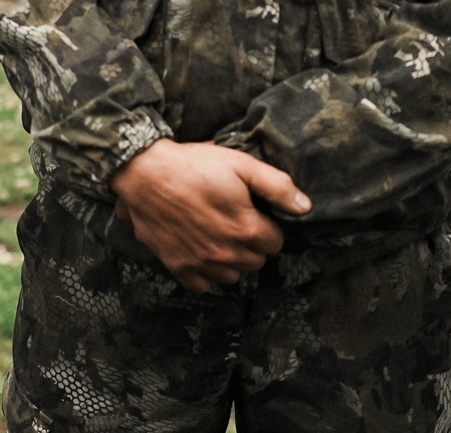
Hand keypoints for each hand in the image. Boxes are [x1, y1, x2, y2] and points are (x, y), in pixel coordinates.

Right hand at [111, 139, 310, 292]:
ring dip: (230, 259)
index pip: (276, 242)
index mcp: (247, 229)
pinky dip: (205, 274)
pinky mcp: (180, 268)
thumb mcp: (240, 164)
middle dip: (250, 243)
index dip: (265, 225)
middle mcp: (227, 253)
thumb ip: (277, 186)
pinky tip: (199, 251)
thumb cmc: (193, 165)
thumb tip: (305, 208)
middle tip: (231, 219)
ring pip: (233, 275)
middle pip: (256, 260)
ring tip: (216, 234)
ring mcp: (202, 264)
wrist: (144, 172)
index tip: (250, 211)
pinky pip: (204, 286)